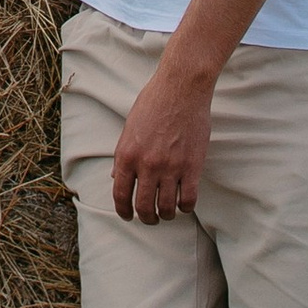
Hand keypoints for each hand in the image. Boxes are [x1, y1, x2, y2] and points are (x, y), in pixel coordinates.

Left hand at [112, 48, 214, 221]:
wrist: (181, 88)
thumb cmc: (154, 103)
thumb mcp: (129, 128)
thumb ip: (123, 155)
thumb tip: (115, 176)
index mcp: (126, 155)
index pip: (120, 195)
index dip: (123, 211)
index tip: (127, 215)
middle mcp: (146, 165)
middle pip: (143, 207)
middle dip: (146, 218)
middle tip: (150, 219)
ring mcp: (170, 167)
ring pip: (166, 208)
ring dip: (166, 216)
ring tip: (167, 213)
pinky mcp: (192, 166)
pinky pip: (188, 199)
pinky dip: (185, 208)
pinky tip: (184, 204)